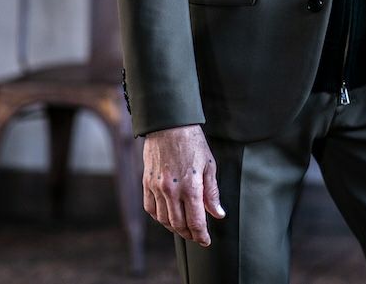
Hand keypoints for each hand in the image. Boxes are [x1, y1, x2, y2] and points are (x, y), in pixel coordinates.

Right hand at [142, 123, 225, 245]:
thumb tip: (218, 213)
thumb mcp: (209, 165)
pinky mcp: (147, 183)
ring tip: (183, 228)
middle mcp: (172, 190)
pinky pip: (150, 208)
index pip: (196, 221)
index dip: (201, 235)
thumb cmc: (192, 142)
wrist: (169, 125)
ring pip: (164, 220)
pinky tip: (167, 216)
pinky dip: (159, 217)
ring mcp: (157, 188)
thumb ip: (212, 192)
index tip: (206, 240)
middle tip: (196, 235)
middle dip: (189, 234)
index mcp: (190, 186)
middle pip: (179, 224)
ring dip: (174, 228)